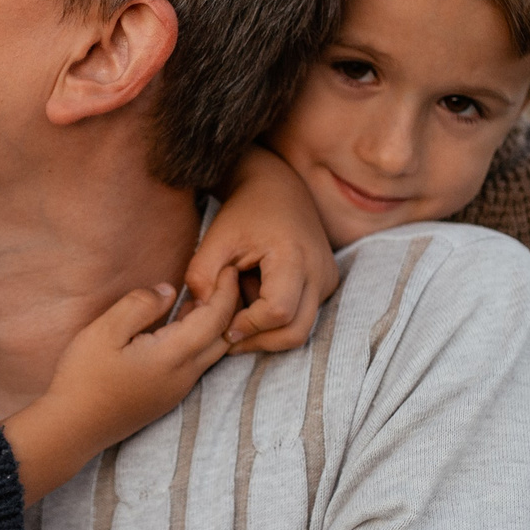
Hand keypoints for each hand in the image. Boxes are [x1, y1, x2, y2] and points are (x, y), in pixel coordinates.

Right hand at [0, 276, 239, 502]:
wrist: (73, 429)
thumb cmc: (84, 378)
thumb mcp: (104, 332)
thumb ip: (140, 305)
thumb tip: (169, 291)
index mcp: (173, 356)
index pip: (216, 319)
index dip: (226, 291)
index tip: (229, 268)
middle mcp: (184, 375)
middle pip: (224, 337)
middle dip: (230, 306)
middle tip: (224, 278)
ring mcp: (178, 389)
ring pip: (212, 351)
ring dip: (216, 323)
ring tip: (205, 295)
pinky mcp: (168, 396)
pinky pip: (197, 362)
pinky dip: (202, 338)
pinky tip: (183, 323)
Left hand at [189, 147, 339, 352]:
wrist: (275, 188)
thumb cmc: (244, 213)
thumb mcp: (215, 240)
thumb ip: (202, 278)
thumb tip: (202, 316)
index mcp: (293, 256)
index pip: (278, 313)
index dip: (248, 326)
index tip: (223, 324)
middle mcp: (319, 271)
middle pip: (295, 332)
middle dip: (258, 342)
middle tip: (227, 337)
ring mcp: (327, 280)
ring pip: (301, 330)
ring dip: (267, 332)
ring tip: (240, 312)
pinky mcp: (326, 284)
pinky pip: (303, 317)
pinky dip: (277, 321)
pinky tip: (254, 303)